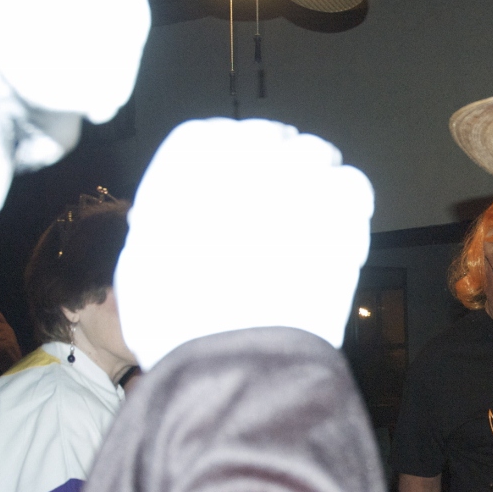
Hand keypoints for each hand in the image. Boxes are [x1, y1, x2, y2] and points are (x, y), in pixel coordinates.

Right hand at [114, 118, 374, 369]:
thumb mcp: (140, 265)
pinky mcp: (341, 205)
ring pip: (316, 155)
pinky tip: (341, 233)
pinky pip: (352, 186)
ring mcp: (298, 173)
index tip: (237, 185)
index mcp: (187, 160)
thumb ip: (157, 229)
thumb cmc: (174, 320)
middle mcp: (245, 151)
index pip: (215, 136)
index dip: (230, 163)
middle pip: (271, 140)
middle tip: (281, 206)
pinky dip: (349, 205)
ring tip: (313, 220)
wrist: (232, 355)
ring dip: (316, 181)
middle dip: (277, 169)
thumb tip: (156, 223)